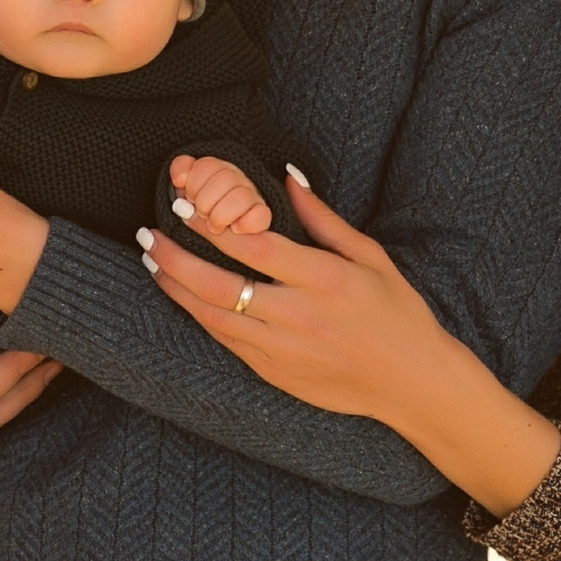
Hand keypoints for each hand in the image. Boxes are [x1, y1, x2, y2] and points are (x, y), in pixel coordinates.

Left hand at [137, 168, 455, 422]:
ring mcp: (284, 350)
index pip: (256, 247)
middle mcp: (299, 316)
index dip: (213, 226)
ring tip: (152, 263)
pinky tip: (184, 298)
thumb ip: (324, 218)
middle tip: (148, 235)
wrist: (412, 382)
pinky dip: (201, 317)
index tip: (183, 205)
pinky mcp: (276, 374)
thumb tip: (286, 177)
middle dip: (177, 259)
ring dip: (177, 289)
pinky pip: (228, 343)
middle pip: (221, 286)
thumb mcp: (370, 257)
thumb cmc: (397, 312)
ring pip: (215, 318)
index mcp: (326, 280)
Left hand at [167, 153, 274, 234]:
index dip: (193, 182)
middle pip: (225, 177)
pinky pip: (260, 215)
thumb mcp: (187, 191)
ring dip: (221, 216)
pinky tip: (234, 230)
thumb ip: (182, 173)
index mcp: (217, 170)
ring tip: (215, 227)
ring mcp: (252, 198)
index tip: (189, 198)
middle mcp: (237, 180)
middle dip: (205, 202)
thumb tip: (179, 179)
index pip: (205, 164)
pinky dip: (245, 224)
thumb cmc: (202, 217)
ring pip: (240, 196)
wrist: (231, 246)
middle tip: (202, 215)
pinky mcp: (263, 217)